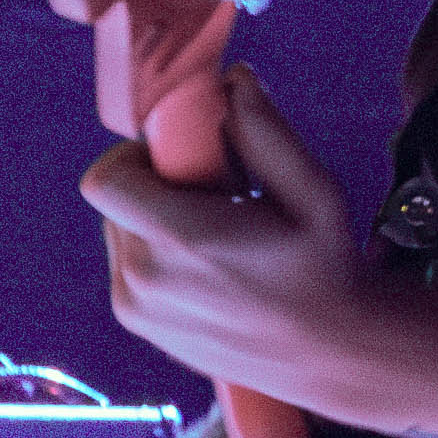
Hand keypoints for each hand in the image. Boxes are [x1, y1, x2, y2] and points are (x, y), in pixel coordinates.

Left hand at [80, 69, 385, 405]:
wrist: (331, 356)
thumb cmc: (325, 270)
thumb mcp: (314, 193)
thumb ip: (267, 133)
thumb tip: (234, 80)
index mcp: (182, 241)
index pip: (106, 178)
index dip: (136, 156)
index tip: (181, 158)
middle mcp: (144, 279)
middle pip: (115, 201)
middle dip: (155, 188)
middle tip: (215, 198)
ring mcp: (135, 307)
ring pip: (118, 232)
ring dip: (155, 222)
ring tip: (216, 237)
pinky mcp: (136, 324)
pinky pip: (126, 266)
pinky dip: (155, 255)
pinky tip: (208, 267)